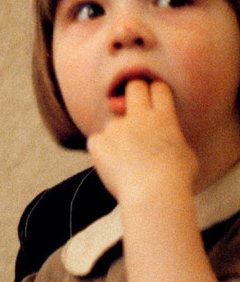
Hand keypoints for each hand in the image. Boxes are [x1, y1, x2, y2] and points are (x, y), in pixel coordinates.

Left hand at [87, 79, 196, 206]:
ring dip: (117, 133)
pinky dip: (103, 150)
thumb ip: (170, 136)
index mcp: (164, 117)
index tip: (153, 98)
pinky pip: (98, 140)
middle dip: (134, 92)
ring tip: (126, 158)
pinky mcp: (98, 140)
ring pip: (113, 121)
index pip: (158, 88)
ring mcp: (116, 127)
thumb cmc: (176, 179)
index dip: (155, 91)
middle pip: (133, 87)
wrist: (153, 194)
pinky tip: (114, 165)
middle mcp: (139, 116)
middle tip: (132, 106)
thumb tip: (163, 134)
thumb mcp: (185, 152)